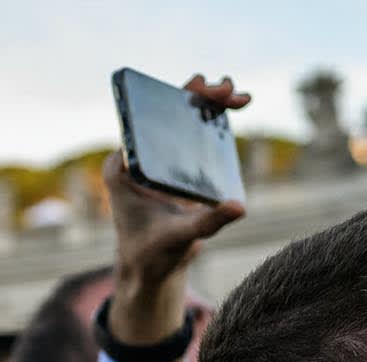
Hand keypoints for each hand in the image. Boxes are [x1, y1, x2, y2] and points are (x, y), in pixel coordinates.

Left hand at [104, 74, 249, 349]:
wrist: (148, 269)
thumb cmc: (152, 254)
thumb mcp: (180, 237)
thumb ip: (208, 222)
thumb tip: (239, 207)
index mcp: (126, 166)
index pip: (148, 118)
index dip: (177, 98)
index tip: (202, 87)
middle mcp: (137, 157)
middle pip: (168, 112)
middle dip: (200, 96)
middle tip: (227, 90)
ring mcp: (155, 159)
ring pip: (181, 119)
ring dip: (210, 103)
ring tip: (240, 98)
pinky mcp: (171, 164)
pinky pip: (191, 133)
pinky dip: (213, 119)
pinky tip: (234, 109)